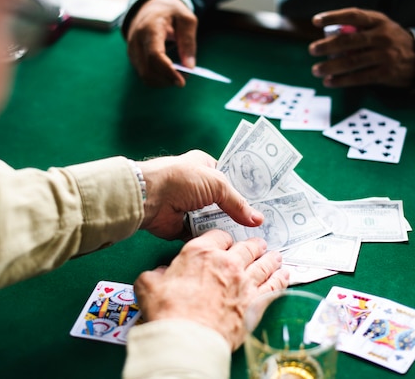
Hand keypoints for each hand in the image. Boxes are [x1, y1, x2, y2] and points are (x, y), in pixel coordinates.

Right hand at [125, 0, 197, 86]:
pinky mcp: (133, 58)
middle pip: (148, 70)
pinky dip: (158, 79)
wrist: (150, 6)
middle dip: (167, 79)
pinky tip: (168, 73)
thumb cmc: (170, 12)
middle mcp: (136, 41)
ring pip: (145, 76)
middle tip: (184, 77)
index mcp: (150, 29)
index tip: (182, 82)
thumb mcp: (186, 19)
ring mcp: (132, 51)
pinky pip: (144, 75)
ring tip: (178, 74)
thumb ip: (188, 42)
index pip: (155, 55)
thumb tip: (189, 67)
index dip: (168, 71)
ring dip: (163, 81)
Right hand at [134, 230, 289, 349]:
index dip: (222, 238)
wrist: (187, 339)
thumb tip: (160, 273)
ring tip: (276, 256)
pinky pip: (274, 285)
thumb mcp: (149, 285)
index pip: (218, 236)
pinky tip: (285, 275)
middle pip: (246, 247)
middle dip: (253, 245)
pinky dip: (281, 278)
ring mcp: (245, 282)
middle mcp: (226, 263)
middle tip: (258, 244)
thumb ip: (156, 274)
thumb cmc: (168, 312)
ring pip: (264, 264)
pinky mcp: (256, 302)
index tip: (224, 242)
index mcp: (200, 253)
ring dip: (271, 258)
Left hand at [138, 150, 262, 239]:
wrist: (149, 197)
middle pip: (224, 201)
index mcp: (204, 166)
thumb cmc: (182, 179)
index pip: (230, 178)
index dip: (246, 190)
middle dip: (240, 212)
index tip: (265, 203)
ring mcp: (190, 207)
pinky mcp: (183, 226)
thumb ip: (237, 203)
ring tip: (253, 239)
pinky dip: (213, 240)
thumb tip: (257, 220)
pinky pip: (203, 235)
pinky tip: (232, 247)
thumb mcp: (217, 184)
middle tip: (263, 226)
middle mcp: (198, 186)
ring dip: (228, 228)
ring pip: (215, 220)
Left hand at [308, 7, 414, 88]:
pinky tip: (329, 81)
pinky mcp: (385, 73)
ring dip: (330, 66)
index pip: (353, 15)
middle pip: (349, 41)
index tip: (316, 21)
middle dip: (327, 46)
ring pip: (352, 62)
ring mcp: (384, 55)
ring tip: (316, 70)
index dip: (333, 17)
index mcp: (378, 21)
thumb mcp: (380, 27)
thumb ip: (360, 29)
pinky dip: (341, 81)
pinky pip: (359, 78)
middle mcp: (382, 36)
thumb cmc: (390, 41)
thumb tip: (328, 37)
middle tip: (312, 50)